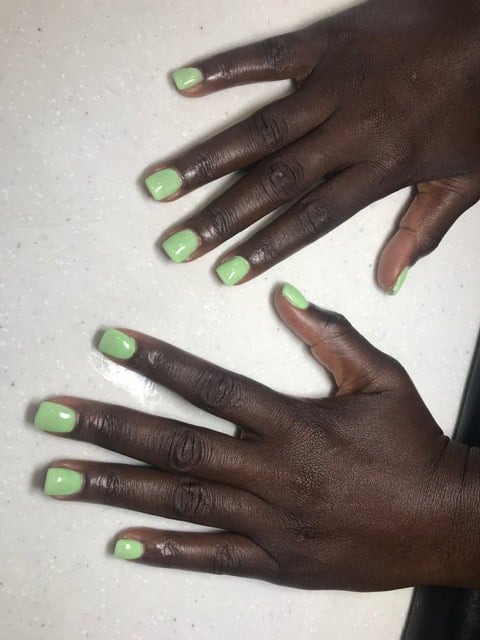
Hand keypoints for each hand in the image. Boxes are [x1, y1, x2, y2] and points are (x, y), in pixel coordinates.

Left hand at [35, 284, 479, 589]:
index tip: (113, 343)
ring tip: (60, 478)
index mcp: (295, 423)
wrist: (446, 521)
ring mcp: (271, 522)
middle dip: (109, 429)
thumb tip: (286, 295)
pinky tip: (121, 541)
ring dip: (116, 488)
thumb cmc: (414, 445)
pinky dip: (166, 548)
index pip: (212, 386)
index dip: (159, 363)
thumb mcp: (383, 378)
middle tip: (52, 418)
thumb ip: (332, 335)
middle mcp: (272, 472)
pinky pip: (213, 556)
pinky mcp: (279, 562)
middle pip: (178, 446)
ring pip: (181, 501)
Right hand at [145, 0, 479, 291]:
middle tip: (176, 242)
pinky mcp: (329, 42)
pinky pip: (269, 58)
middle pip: (274, 183)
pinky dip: (226, 70)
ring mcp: (335, 85)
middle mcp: (350, 132)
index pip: (311, 220)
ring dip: (207, 159)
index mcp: (382, 168)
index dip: (265, 248)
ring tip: (161, 184)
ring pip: (261, 129)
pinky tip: (185, 85)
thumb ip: (423, 232)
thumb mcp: (466, 180)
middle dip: (220, 217)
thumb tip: (390, 282)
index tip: (225, 272)